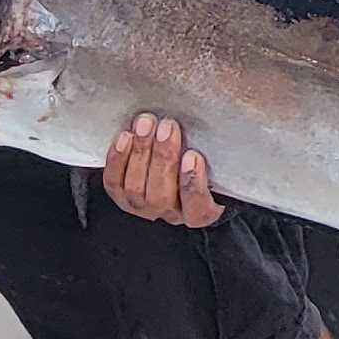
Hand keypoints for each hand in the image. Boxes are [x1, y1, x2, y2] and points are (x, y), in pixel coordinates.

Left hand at [103, 113, 222, 228]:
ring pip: (136, 189)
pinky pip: (114, 183)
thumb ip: (219, 154)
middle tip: (167, 126)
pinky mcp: (122, 197)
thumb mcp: (219, 165)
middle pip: (162, 196)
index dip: (192, 182)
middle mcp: (170, 214)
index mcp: (201, 212)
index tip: (193, 155)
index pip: (196, 206)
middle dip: (163, 158)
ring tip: (146, 124)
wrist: (180, 175)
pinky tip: (125, 137)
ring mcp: (143, 208)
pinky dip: (117, 160)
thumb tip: (224, 126)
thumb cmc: (206, 167)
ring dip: (140, 153)